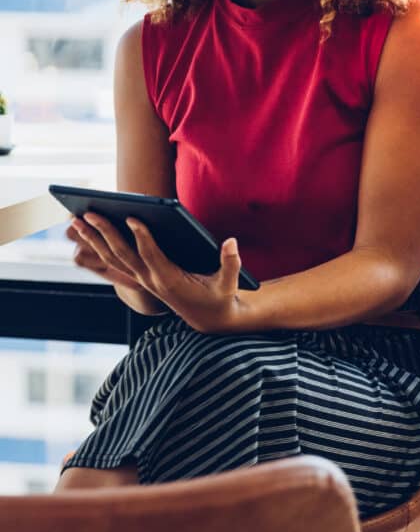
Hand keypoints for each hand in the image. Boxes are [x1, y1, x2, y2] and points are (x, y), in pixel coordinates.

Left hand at [67, 213, 245, 332]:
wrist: (208, 319)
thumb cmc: (220, 297)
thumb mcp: (229, 283)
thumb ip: (231, 262)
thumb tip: (230, 241)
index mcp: (170, 280)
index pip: (151, 256)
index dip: (142, 237)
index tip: (131, 217)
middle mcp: (151, 280)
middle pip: (122, 255)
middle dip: (104, 233)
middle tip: (88, 213)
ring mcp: (142, 279)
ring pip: (112, 258)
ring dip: (93, 238)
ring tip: (77, 218)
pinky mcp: (140, 277)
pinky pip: (114, 261)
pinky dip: (98, 245)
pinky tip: (87, 230)